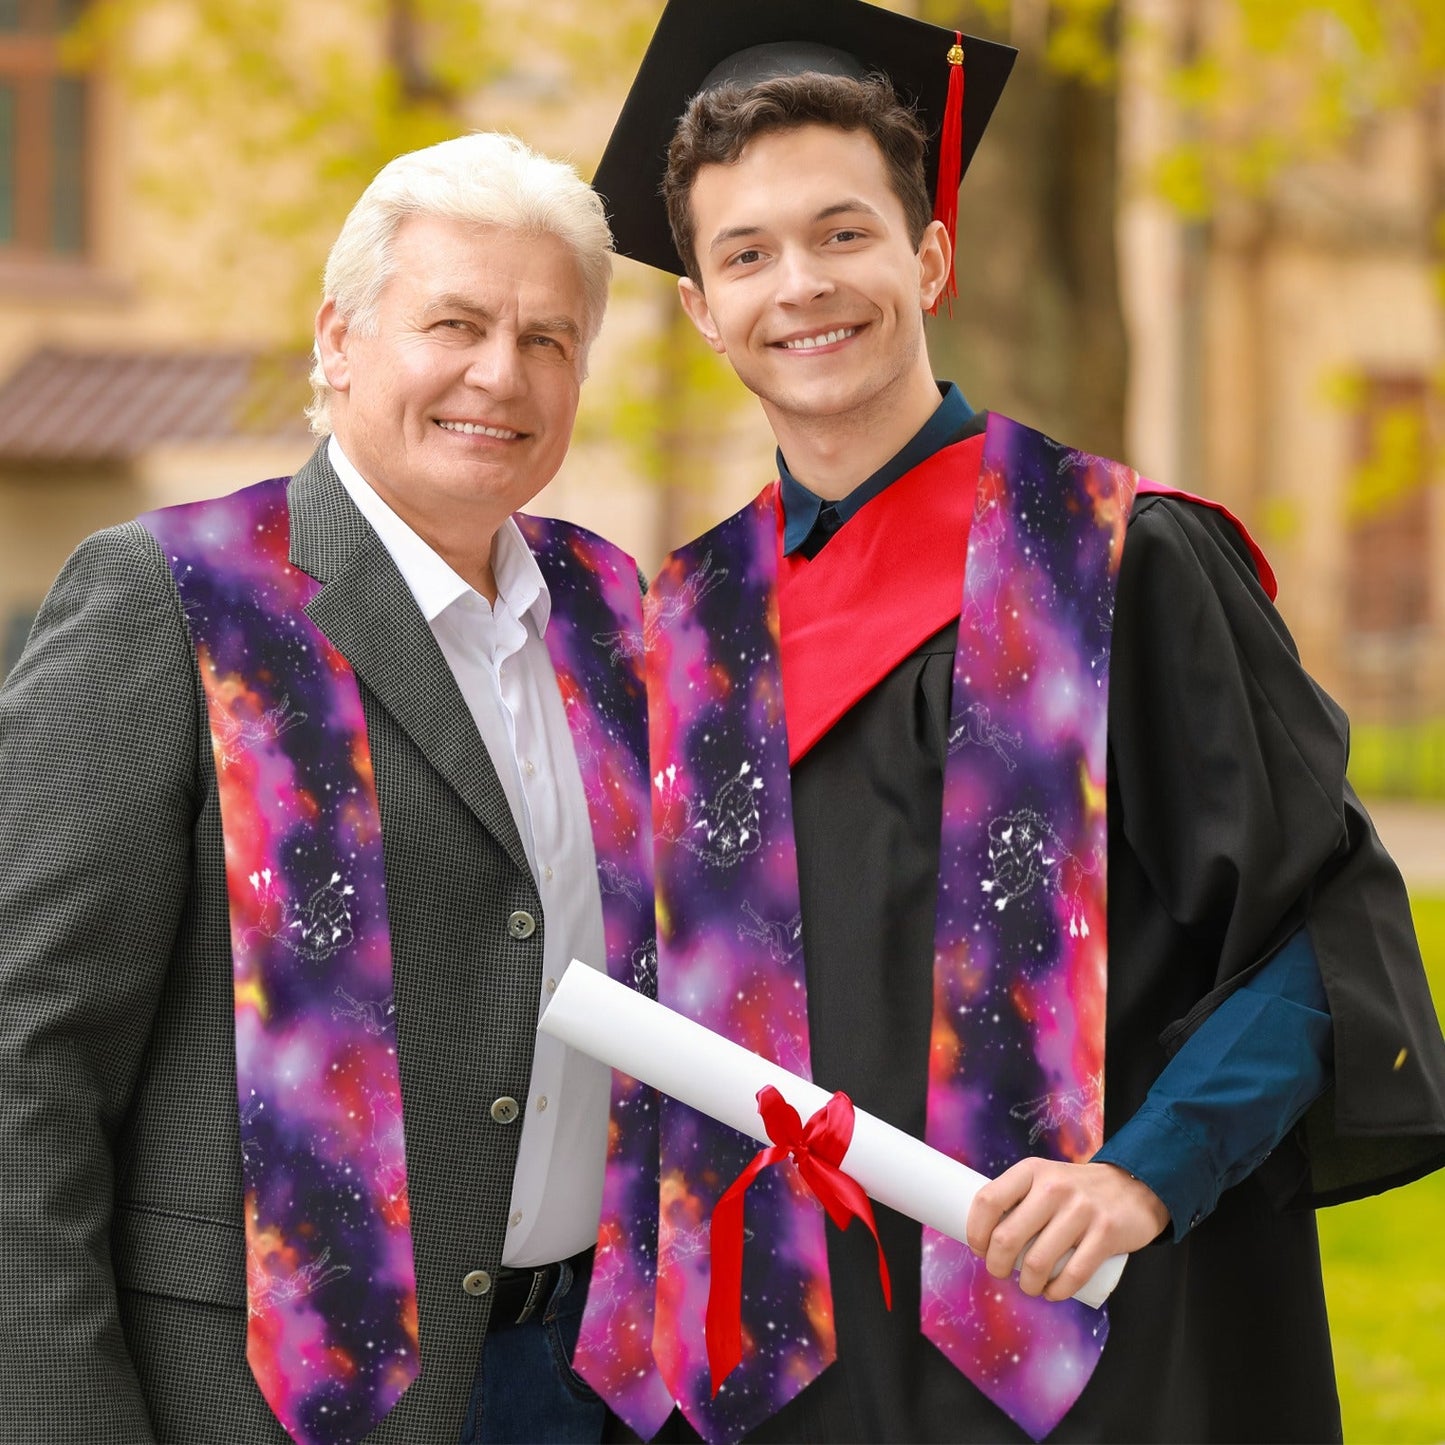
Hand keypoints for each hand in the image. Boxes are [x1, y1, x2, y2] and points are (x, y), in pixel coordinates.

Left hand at [965, 1159, 1169, 1301]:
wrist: (1132, 1186)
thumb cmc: (1075, 1191)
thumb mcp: (1044, 1179)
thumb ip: (1018, 1199)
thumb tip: (983, 1237)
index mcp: (1031, 1171)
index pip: (988, 1201)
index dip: (975, 1231)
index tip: (979, 1248)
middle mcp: (1053, 1187)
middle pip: (1007, 1237)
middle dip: (996, 1265)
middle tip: (1000, 1272)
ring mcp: (1081, 1210)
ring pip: (1037, 1262)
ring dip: (1027, 1285)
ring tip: (1029, 1285)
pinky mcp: (1105, 1233)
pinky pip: (1072, 1275)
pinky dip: (1056, 1292)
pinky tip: (1051, 1292)